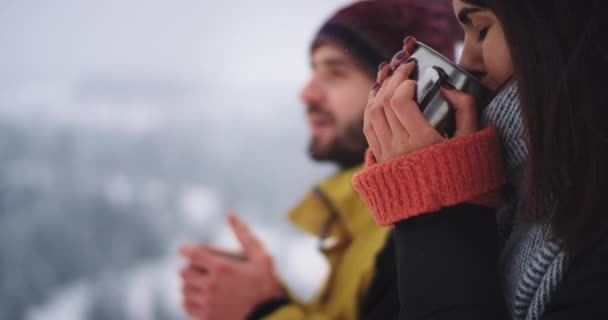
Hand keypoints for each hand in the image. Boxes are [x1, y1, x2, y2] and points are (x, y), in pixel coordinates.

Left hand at [179, 212, 284, 319]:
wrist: (269, 315)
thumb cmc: (265, 283)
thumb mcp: (260, 256)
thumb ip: (244, 234)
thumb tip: (230, 213)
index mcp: (223, 268)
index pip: (193, 254)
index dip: (186, 250)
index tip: (183, 250)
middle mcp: (212, 285)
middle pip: (185, 272)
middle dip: (190, 267)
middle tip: (196, 268)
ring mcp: (208, 303)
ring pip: (184, 289)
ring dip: (188, 283)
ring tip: (197, 282)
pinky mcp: (207, 317)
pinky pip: (187, 305)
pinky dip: (188, 299)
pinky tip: (197, 296)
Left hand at [365, 36, 478, 162]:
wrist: (442, 209)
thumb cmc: (461, 172)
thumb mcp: (472, 140)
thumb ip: (465, 108)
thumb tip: (446, 88)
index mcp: (422, 141)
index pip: (400, 101)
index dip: (404, 82)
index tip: (415, 75)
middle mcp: (399, 147)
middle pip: (383, 103)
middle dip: (392, 80)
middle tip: (403, 68)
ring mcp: (387, 154)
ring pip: (371, 114)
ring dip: (379, 92)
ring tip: (390, 79)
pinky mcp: (381, 159)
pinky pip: (368, 128)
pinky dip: (370, 109)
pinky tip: (379, 98)